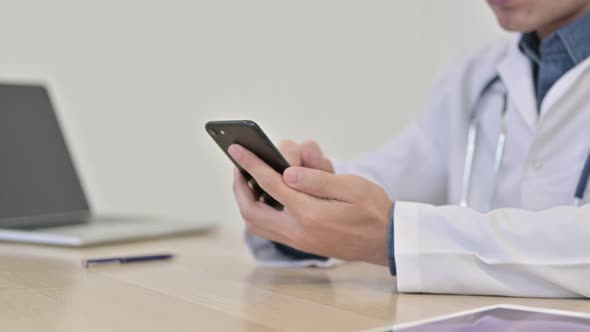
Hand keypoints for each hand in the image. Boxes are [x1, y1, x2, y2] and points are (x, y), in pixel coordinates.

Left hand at [229, 144, 391, 265]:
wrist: (386, 241)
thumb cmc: (373, 210)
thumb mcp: (351, 187)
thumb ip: (317, 180)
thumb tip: (286, 173)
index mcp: (310, 213)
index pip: (270, 184)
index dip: (251, 164)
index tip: (237, 149)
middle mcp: (298, 230)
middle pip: (252, 210)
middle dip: (239, 186)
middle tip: (238, 167)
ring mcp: (298, 240)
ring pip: (256, 224)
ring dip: (247, 201)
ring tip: (248, 180)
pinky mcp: (301, 244)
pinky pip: (268, 230)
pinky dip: (260, 212)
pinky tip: (265, 196)